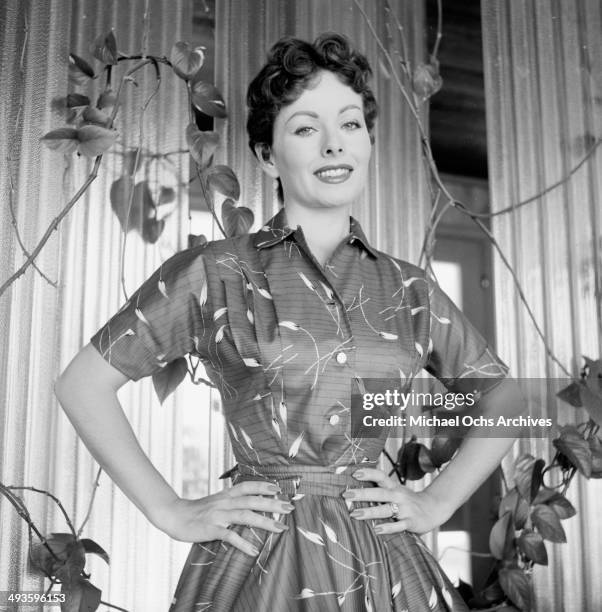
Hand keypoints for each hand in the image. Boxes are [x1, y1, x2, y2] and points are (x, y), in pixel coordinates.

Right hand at [150, 481, 293, 555]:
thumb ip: (232, 501)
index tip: (279, 488)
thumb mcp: (217, 501)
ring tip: (280, 528)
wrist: (174, 516)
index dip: (263, 486)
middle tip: (289, 508)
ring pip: (245, 516)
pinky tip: (254, 550)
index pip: (247, 486)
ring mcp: (218, 515)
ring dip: (264, 522)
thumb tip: (252, 503)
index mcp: (226, 494)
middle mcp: (225, 502)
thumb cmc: (198, 511)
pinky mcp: (211, 529)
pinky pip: (230, 536)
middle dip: (272, 504)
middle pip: (252, 500)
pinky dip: (242, 543)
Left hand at [342, 468, 452, 534]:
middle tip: (346, 494)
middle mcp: (399, 496)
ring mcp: (405, 509)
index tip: (355, 473)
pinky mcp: (411, 522)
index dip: (368, 473)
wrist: (434, 508)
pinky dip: (388, 527)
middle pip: (379, 493)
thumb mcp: (396, 491)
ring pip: (386, 509)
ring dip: (369, 512)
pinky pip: (398, 525)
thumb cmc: (408, 500)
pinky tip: (376, 529)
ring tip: (354, 514)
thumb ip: (381, 489)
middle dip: (362, 494)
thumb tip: (356, 486)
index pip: (380, 476)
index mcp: (394, 487)